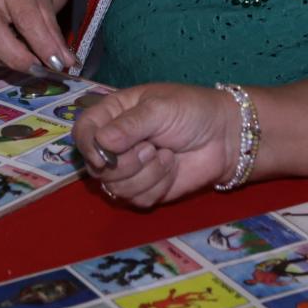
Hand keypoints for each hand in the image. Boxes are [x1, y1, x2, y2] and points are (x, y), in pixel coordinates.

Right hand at [73, 84, 239, 208]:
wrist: (225, 136)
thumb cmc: (192, 111)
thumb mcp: (160, 108)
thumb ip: (130, 124)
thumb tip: (102, 142)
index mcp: (113, 115)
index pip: (82, 132)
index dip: (87, 146)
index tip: (103, 154)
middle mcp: (116, 144)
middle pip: (96, 167)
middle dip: (125, 163)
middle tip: (150, 148)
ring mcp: (130, 169)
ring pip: (115, 188)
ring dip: (146, 174)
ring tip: (167, 155)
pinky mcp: (146, 190)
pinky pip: (137, 199)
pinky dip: (158, 186)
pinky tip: (173, 168)